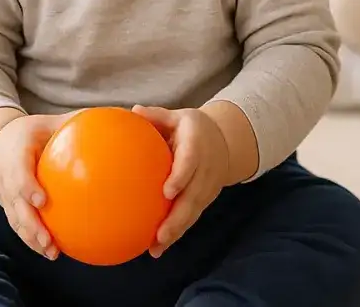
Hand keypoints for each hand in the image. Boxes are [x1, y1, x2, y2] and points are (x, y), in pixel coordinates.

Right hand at [0, 112, 76, 259]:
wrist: (0, 142)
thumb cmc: (38, 131)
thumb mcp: (55, 120)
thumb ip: (83, 121)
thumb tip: (123, 115)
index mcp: (15, 150)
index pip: (18, 170)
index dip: (26, 186)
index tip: (41, 199)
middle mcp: (5, 176)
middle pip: (14, 204)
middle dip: (30, 224)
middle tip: (49, 239)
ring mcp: (4, 194)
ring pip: (15, 220)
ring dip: (31, 238)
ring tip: (52, 253)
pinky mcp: (9, 207)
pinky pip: (19, 226)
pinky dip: (33, 240)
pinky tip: (54, 251)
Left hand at [130, 106, 230, 258]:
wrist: (227, 141)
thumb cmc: (192, 128)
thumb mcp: (178, 117)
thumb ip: (157, 116)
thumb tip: (133, 111)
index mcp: (197, 144)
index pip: (191, 161)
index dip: (181, 176)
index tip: (167, 192)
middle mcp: (206, 168)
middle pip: (194, 196)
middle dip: (178, 217)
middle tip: (160, 235)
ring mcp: (208, 186)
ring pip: (194, 211)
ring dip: (177, 231)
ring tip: (156, 248)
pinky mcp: (206, 198)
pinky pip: (192, 216)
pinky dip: (178, 232)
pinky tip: (159, 247)